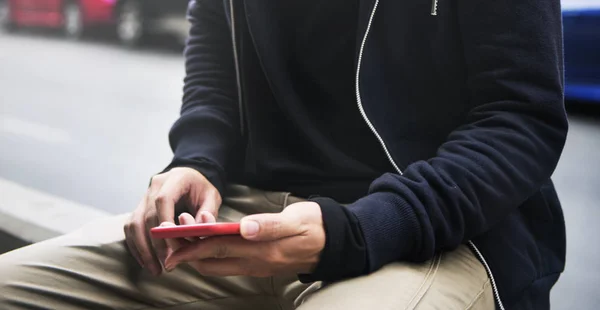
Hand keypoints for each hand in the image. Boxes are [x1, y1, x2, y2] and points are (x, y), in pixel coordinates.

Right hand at [124, 167, 220, 275]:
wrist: (190, 180)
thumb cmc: (202, 190)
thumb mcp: (212, 197)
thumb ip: (208, 212)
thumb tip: (200, 229)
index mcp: (175, 179)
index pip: (163, 199)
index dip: (164, 222)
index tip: (172, 245)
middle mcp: (155, 186)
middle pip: (147, 216)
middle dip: (156, 243)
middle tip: (167, 264)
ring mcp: (144, 197)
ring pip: (134, 224)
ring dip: (143, 249)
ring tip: (155, 269)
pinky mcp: (139, 209)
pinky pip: (131, 229)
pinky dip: (136, 247)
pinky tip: (146, 262)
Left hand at [163, 201, 325, 276]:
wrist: (335, 243)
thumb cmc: (315, 226)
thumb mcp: (297, 220)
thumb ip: (271, 224)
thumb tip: (244, 227)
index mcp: (263, 249)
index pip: (218, 249)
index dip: (192, 246)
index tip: (171, 240)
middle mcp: (256, 262)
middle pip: (212, 262)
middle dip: (188, 250)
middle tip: (172, 231)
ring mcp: (257, 266)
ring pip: (218, 265)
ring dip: (199, 252)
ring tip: (186, 232)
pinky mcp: (260, 265)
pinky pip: (229, 264)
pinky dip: (212, 254)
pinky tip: (208, 241)